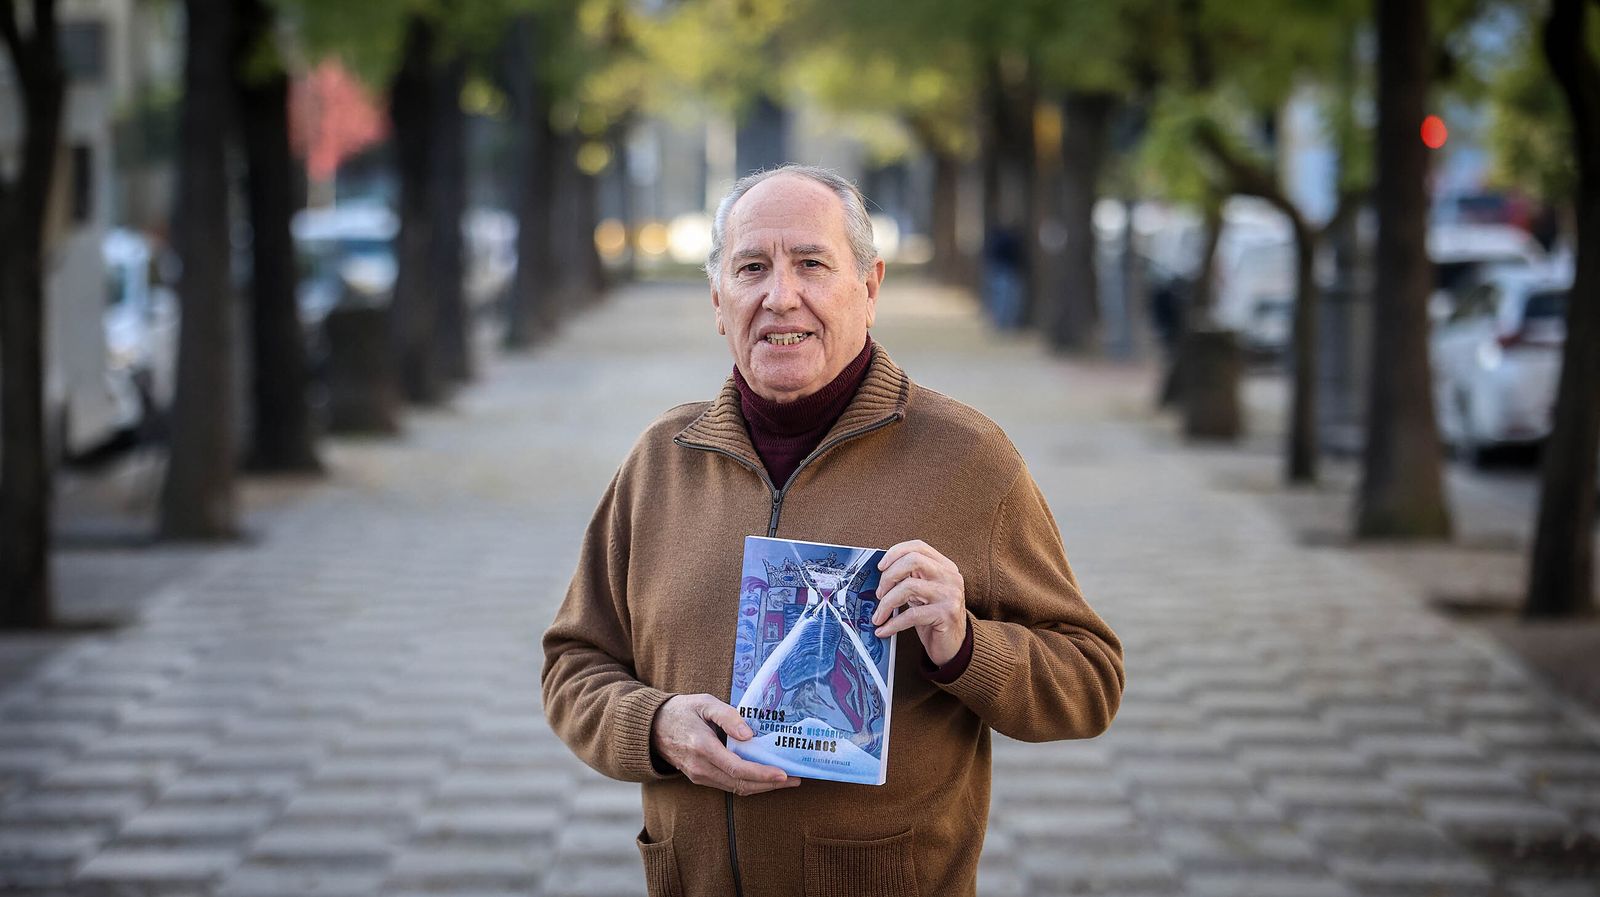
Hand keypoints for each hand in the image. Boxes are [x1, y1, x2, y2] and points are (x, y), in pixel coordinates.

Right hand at [650, 694, 800, 795]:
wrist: (652, 727)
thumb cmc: (681, 710)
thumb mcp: (704, 703)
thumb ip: (728, 716)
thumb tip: (750, 734)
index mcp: (702, 747)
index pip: (737, 768)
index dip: (762, 774)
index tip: (783, 774)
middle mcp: (700, 767)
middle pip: (740, 784)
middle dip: (769, 785)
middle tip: (794, 779)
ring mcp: (699, 776)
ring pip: (735, 789)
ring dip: (761, 787)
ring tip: (785, 780)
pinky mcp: (699, 778)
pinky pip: (728, 786)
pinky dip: (748, 784)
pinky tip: (763, 778)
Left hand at [873, 539, 967, 665]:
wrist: (955, 646)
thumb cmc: (935, 618)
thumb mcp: (924, 593)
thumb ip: (910, 579)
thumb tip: (881, 574)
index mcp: (945, 567)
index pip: (918, 547)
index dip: (896, 552)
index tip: (881, 566)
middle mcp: (950, 577)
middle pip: (913, 560)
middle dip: (889, 576)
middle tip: (879, 593)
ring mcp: (950, 595)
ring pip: (908, 587)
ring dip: (887, 603)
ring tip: (879, 615)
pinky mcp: (946, 614)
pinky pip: (911, 615)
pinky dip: (892, 623)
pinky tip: (884, 630)